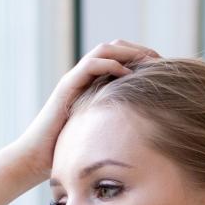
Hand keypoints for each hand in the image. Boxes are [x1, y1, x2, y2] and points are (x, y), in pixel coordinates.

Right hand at [7, 40, 158, 180]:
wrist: (39, 156)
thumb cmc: (73, 149)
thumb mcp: (108, 131)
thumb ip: (123, 122)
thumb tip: (154, 128)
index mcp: (96, 83)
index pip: (122, 57)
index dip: (143, 58)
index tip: (166, 67)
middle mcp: (86, 77)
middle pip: (115, 47)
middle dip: (140, 50)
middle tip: (162, 59)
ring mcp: (76, 79)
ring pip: (103, 50)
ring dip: (129, 51)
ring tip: (149, 61)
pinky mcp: (67, 86)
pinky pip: (90, 65)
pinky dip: (110, 64)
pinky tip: (129, 74)